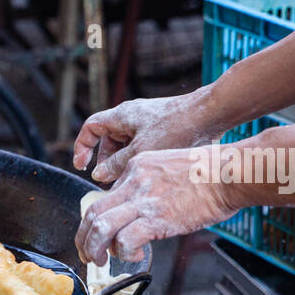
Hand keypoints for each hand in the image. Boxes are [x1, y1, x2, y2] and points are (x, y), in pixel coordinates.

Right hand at [73, 89, 224, 183]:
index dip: (82, 147)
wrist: (212, 114)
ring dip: (123, 163)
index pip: (90, 128)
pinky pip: (142, 145)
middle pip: (107, 139)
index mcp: (121, 115)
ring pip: (126, 145)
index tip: (82, 166)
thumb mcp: (140, 151)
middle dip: (105, 161)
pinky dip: (139, 160)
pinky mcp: (163, 129)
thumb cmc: (177, 128)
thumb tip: (99, 175)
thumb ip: (115, 165)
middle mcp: (132, 116)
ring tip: (128, 180)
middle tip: (108, 179)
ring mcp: (148, 122)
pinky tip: (147, 175)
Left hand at [75, 146, 244, 264]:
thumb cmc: (213, 172)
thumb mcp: (171, 166)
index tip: (100, 235)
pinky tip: (134, 256)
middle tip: (86, 253)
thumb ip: (153, 184)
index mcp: (137, 167)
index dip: (98, 220)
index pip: (105, 196)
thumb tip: (147, 208)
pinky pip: (125, 240)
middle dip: (84, 237)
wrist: (231, 172)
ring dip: (94, 248)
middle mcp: (134, 181)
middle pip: (93, 212)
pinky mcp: (156, 218)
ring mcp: (143, 199)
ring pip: (100, 226)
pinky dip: (123, 253)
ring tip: (99, 260)